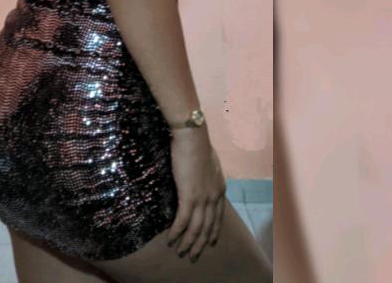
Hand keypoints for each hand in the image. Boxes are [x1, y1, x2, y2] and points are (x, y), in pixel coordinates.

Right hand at [166, 129, 226, 262]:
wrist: (192, 136)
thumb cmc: (197, 143)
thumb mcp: (208, 162)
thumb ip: (207, 174)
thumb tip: (199, 178)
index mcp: (219, 188)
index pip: (218, 216)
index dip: (213, 231)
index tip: (210, 242)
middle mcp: (214, 197)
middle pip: (208, 227)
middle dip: (200, 244)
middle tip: (193, 255)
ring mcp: (202, 198)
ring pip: (196, 228)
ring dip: (188, 242)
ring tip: (181, 252)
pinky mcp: (189, 196)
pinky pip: (183, 220)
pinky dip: (177, 231)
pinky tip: (171, 239)